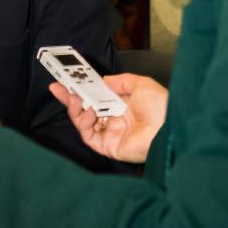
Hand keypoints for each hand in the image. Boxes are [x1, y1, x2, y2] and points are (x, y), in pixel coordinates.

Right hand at [49, 72, 167, 164]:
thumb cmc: (161, 108)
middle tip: (58, 87)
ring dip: (75, 109)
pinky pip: (89, 136)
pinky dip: (84, 124)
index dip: (82, 89)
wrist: (169, 128)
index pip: (97, 98)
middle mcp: (116, 121)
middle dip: (70, 98)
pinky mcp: (109, 147)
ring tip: (74, 98)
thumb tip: (104, 80)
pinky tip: (89, 112)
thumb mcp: (141, 84)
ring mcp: (111, 134)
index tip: (69, 79)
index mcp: (123, 107)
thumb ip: (121, 81)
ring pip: (84, 124)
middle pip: (86, 110)